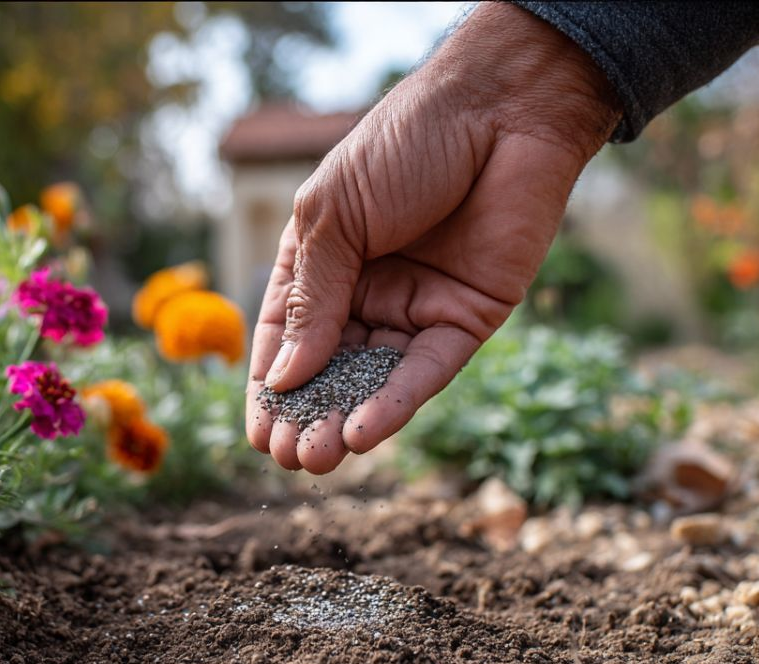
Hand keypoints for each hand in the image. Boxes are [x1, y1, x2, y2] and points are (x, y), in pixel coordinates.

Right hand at [246, 3, 621, 473]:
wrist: (501, 109)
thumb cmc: (404, 144)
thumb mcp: (334, 217)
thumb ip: (311, 297)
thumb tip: (282, 378)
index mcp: (322, 259)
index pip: (285, 336)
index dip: (270, 387)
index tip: (258, 434)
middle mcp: (366, 289)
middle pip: (329, 369)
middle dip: (306, 414)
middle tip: (287, 456)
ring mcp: (416, 306)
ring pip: (374, 380)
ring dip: (344, 419)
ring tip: (317, 458)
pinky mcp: (466, 319)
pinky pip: (426, 371)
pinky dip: (394, 403)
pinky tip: (363, 432)